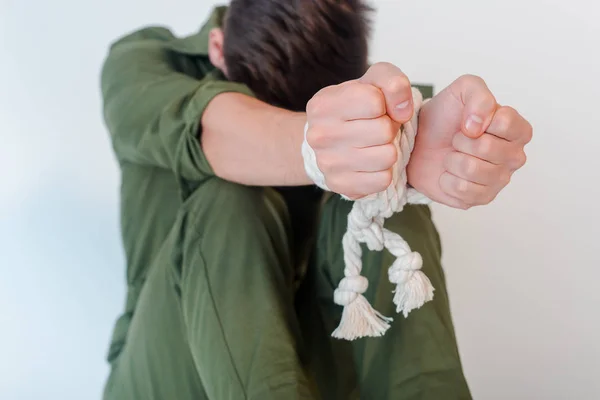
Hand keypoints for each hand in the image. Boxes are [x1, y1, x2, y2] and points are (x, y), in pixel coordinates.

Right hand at [305, 63, 414, 198]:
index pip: (375, 101)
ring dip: (388, 149)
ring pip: (387, 156)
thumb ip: (393, 83)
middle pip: (384, 130)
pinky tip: (371, 163)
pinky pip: (382, 179)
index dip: (384, 104)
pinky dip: (383, 171)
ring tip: (375, 145)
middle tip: (376, 128)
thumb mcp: (372, 82)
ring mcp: (327, 164)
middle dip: (388, 128)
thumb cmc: (355, 108)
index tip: (375, 109)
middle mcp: (319, 135)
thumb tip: (404, 111)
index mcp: (322, 105)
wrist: (328, 140)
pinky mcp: (339, 185)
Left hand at [407, 75, 532, 208]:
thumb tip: (477, 125)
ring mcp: (499, 180)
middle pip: (488, 149)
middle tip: (456, 139)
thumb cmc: (446, 117)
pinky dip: (447, 180)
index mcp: (517, 129)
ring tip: (452, 155)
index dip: (479, 120)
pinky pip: (463, 191)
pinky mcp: (481, 198)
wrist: (420, 143)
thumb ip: (478, 96)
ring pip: (473, 170)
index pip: (506, 124)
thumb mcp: (463, 90)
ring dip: (453, 160)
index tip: (467, 121)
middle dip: (461, 141)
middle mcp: (514, 156)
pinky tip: (448, 173)